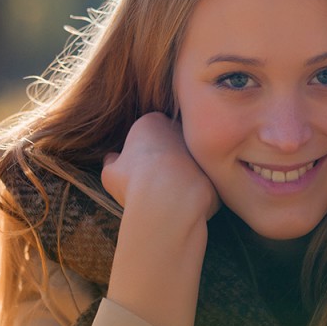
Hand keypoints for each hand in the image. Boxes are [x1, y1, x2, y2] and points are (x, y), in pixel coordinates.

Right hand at [100, 112, 220, 222]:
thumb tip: (112, 159)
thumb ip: (112, 162)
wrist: (168, 201)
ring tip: (171, 196)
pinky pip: (205, 181)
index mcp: (152, 121)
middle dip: (168, 159)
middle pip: (173, 142)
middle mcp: (181, 129)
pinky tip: (187, 204)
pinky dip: (198, 191)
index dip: (143, 151)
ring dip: (184, 174)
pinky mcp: (216, 170)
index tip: (139, 169)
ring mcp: (201, 148)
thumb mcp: (110, 172)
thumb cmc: (133, 182)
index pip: (149, 130)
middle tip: (157, 182)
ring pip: (191, 161)